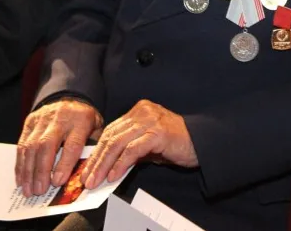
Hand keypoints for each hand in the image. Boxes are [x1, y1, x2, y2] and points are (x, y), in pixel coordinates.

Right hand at [15, 99, 102, 196]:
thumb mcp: (96, 130)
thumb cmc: (84, 120)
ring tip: (29, 190)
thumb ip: (90, 150)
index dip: (64, 164)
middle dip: (42, 171)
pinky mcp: (30, 121)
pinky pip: (22, 144)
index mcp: (81, 120)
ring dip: (28, 171)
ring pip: (31, 146)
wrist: (72, 96)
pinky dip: (20, 164)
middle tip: (40, 190)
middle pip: (47, 145)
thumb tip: (82, 176)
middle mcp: (60, 118)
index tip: (58, 182)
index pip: (72, 144)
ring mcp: (43, 118)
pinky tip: (21, 179)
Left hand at [82, 100, 197, 188]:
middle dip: (97, 160)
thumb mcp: (148, 144)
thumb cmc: (176, 143)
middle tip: (88, 178)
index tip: (87, 168)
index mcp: (139, 111)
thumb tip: (107, 165)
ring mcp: (151, 120)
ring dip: (105, 164)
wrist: (202, 142)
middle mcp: (143, 112)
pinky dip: (121, 163)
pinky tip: (114, 175)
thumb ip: (129, 149)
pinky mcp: (158, 133)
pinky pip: (133, 149)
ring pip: (119, 143)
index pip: (111, 131)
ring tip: (97, 179)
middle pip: (112, 136)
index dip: (97, 151)